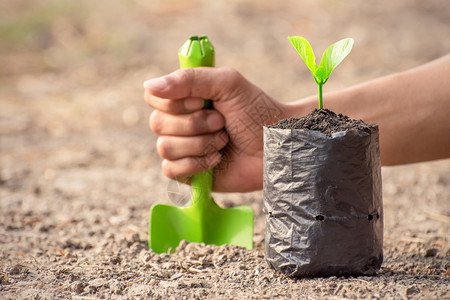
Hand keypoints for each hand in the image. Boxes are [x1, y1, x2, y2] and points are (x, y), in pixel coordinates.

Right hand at [144, 67, 285, 191]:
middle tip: (222, 123)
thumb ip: (188, 79)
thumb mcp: (227, 84)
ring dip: (199, 144)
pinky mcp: (189, 173)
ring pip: (164, 148)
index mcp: (186, 99)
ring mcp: (184, 149)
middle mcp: (181, 123)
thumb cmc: (257, 111)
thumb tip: (148, 86)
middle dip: (193, 124)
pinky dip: (195, 164)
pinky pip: (171, 170)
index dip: (174, 102)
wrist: (278, 146)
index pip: (154, 97)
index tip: (202, 101)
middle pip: (157, 123)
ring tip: (224, 141)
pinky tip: (217, 159)